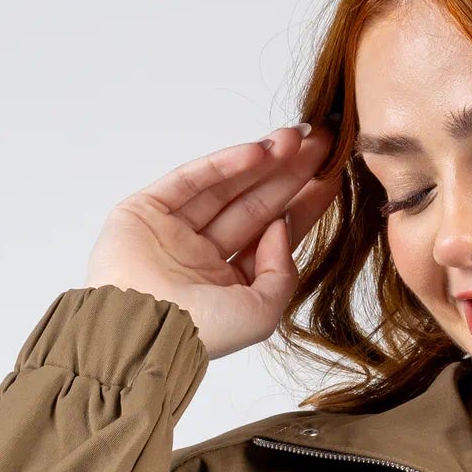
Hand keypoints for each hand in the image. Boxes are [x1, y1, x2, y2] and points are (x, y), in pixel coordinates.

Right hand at [82, 125, 342, 360]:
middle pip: (253, 205)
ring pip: (225, 188)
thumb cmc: (197, 333)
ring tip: (294, 139)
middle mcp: (201, 256)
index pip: (272, 236)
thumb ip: (282, 273)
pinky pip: (191, 180)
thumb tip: (283, 228)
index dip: (303, 205)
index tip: (331, 175)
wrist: (141, 329)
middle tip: (320, 142)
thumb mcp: (261, 314)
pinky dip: (224, 164)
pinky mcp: (145, 210)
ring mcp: (173, 231)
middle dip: (287, 173)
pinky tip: (257, 151)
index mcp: (227, 284)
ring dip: (261, 161)